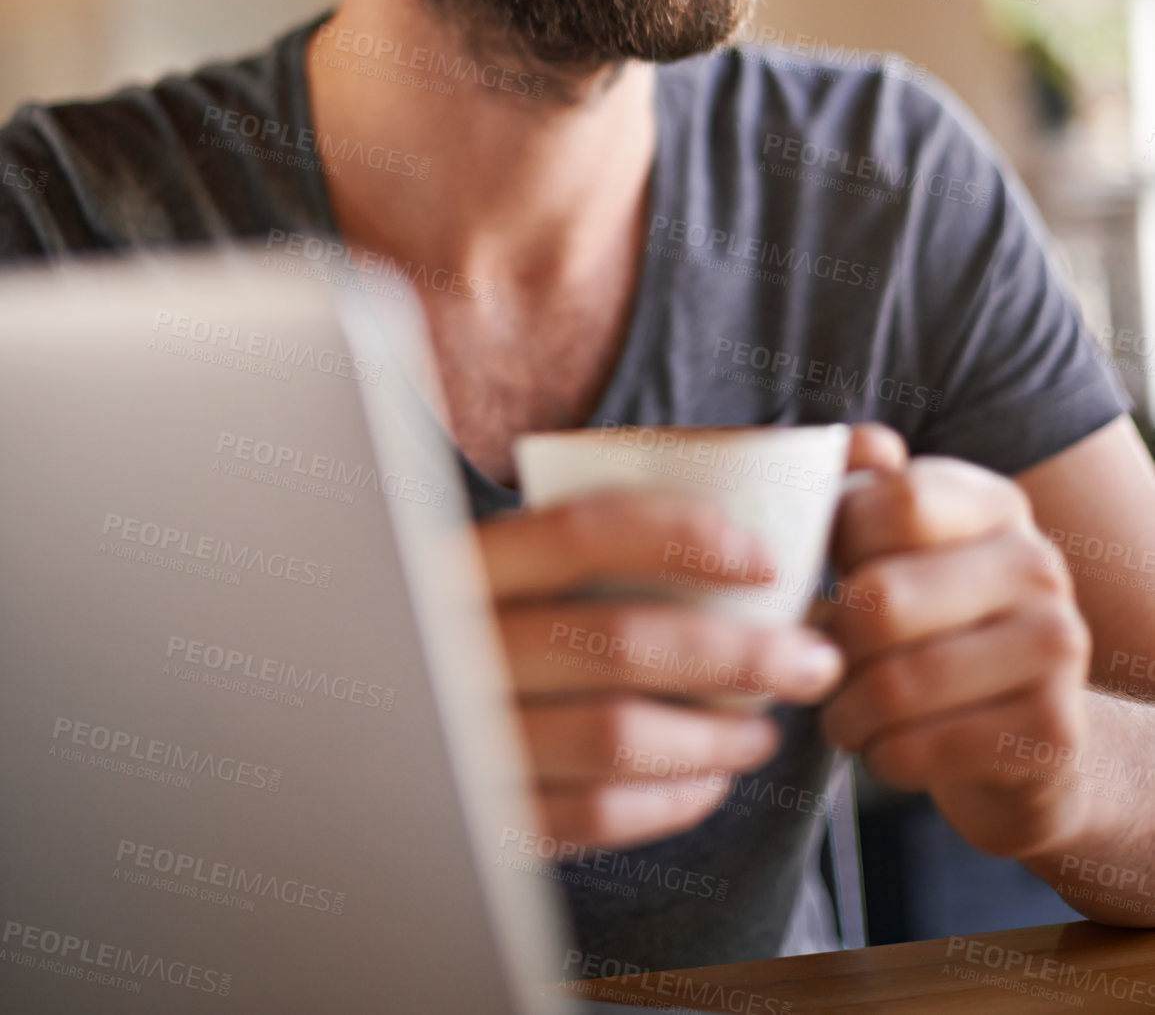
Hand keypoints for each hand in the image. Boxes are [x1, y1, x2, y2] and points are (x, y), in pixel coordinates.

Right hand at [477, 489, 845, 849]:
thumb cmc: (479, 624)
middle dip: (739, 653)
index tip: (765, 560)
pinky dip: (668, 802)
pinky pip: (594, 815)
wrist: (365, 731)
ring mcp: (468, 735)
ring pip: (617, 737)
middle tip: (812, 659)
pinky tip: (708, 781)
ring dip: (716, 736)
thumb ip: (595, 534)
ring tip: (766, 729)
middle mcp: (462, 646)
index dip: (680, 537)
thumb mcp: (505, 565)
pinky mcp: (487, 812)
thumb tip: (742, 507)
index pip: (581, 533)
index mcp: (470, 564)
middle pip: (619, 642)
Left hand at [819, 425, 1093, 857]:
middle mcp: (1037, 564)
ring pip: (895, 683)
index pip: (897, 500)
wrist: (1013, 741)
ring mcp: (1057, 645)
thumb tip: (864, 444)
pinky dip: (881, 757)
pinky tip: (889, 750)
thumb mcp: (896, 552)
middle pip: (882, 599)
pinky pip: (920, 749)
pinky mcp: (1053, 730)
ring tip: (846, 715)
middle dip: (828, 645)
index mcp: (992, 504)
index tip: (826, 573)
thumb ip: (860, 490)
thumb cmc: (927, 630)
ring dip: (845, 713)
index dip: (836, 542)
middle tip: (822, 664)